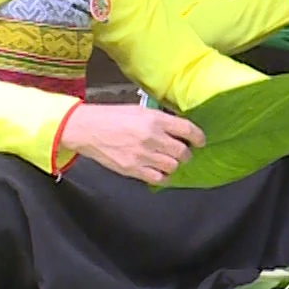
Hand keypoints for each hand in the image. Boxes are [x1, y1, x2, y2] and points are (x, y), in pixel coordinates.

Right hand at [59, 104, 205, 185]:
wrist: (88, 129)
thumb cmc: (113, 117)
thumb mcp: (140, 111)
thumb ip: (160, 120)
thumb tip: (179, 129)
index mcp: (155, 120)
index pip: (187, 130)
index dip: (198, 137)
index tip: (200, 141)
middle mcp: (152, 137)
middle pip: (182, 151)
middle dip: (186, 153)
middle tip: (183, 153)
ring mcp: (142, 155)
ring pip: (172, 166)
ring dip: (174, 164)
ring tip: (169, 161)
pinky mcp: (133, 169)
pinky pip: (157, 178)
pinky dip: (162, 176)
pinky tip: (159, 171)